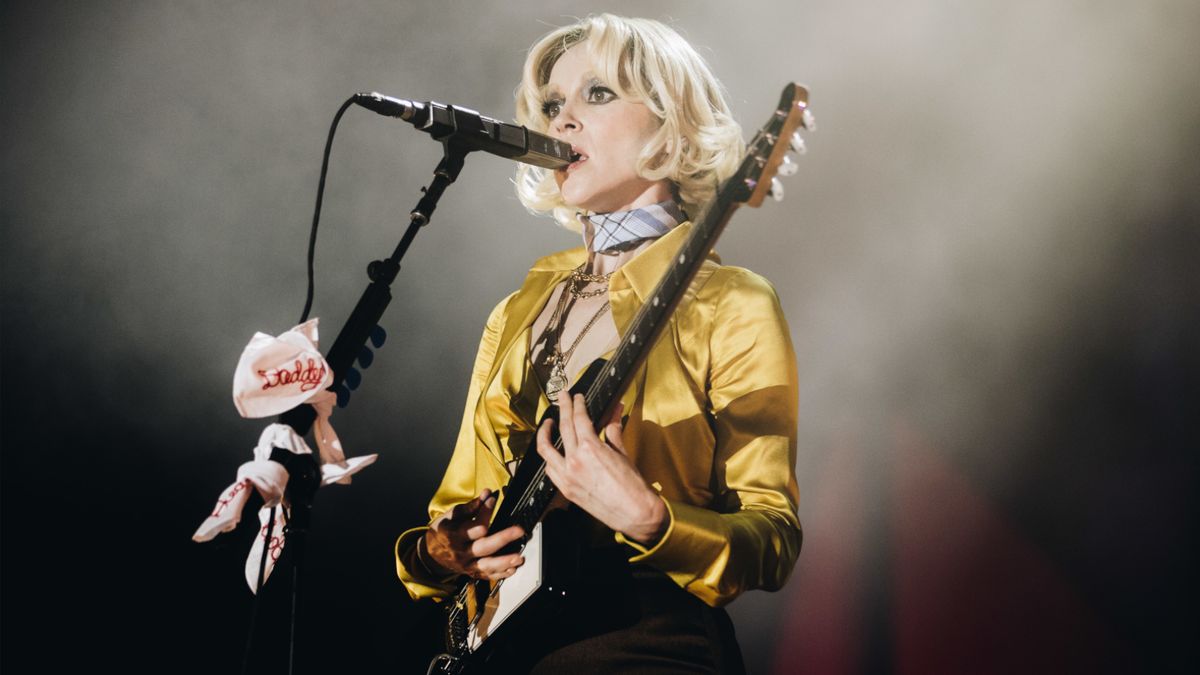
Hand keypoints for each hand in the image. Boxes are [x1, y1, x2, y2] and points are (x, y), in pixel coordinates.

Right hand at [423, 489, 525, 580]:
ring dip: (504, 562)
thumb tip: (487, 494)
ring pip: (486, 565)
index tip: (493, 500)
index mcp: (453, 535)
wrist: (431, 553)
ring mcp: (466, 564)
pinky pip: (487, 575)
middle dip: (502, 539)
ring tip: (519, 557)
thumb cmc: (443, 530)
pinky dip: (500, 574)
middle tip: (519, 531)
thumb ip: (470, 507)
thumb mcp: (450, 516)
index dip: (484, 512)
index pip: (472, 525)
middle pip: (483, 547)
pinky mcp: (471, 572)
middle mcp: (460, 552)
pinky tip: (513, 569)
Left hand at [536, 393, 667, 546]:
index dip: (577, 404)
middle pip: (563, 427)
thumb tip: (615, 410)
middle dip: (562, 408)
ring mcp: (567, 476)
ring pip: (546, 449)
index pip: (579, 418)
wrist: (634, 513)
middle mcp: (574, 460)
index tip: (577, 397)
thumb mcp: (622, 452)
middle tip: (562, 397)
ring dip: (545, 433)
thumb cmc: (632, 485)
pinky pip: (550, 469)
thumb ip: (613, 429)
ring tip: (547, 423)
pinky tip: (551, 451)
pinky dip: (549, 457)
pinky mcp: (565, 489)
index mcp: (590, 448)